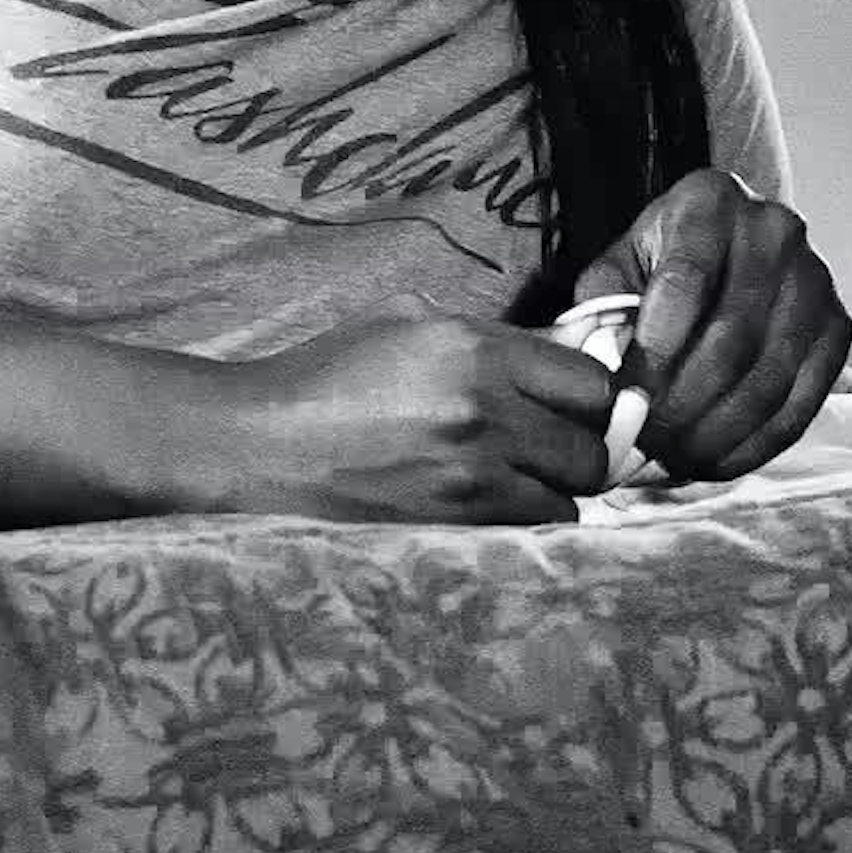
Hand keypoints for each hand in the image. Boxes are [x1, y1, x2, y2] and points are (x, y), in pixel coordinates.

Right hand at [202, 315, 618, 523]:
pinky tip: (490, 509)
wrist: (259, 445)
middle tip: (548, 451)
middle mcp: (484, 409)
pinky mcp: (453, 524)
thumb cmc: (326, 375)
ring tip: (517, 484)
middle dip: (577, 451)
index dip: (588, 398)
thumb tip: (550, 354)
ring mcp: (471, 474)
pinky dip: (523, 524)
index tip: (569, 407)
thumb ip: (484, 335)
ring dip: (553, 494)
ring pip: (571, 499)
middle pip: (592, 449)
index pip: (591, 382)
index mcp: (473, 348)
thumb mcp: (403, 320)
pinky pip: (530, 531)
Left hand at [575, 169, 851, 482]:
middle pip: (733, 337)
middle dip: (686, 403)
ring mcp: (814, 279)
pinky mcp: (838, 327)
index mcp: (709, 201)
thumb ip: (602, 315)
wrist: (725, 245)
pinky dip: (757, 444)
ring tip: (675, 459)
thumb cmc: (657, 263)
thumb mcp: (617, 268)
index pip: (685, 281)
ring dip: (719, 432)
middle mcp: (773, 231)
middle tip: (649, 443)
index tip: (627, 400)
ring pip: (771, 376)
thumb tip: (606, 386)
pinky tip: (716, 462)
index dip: (655, 350)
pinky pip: (802, 401)